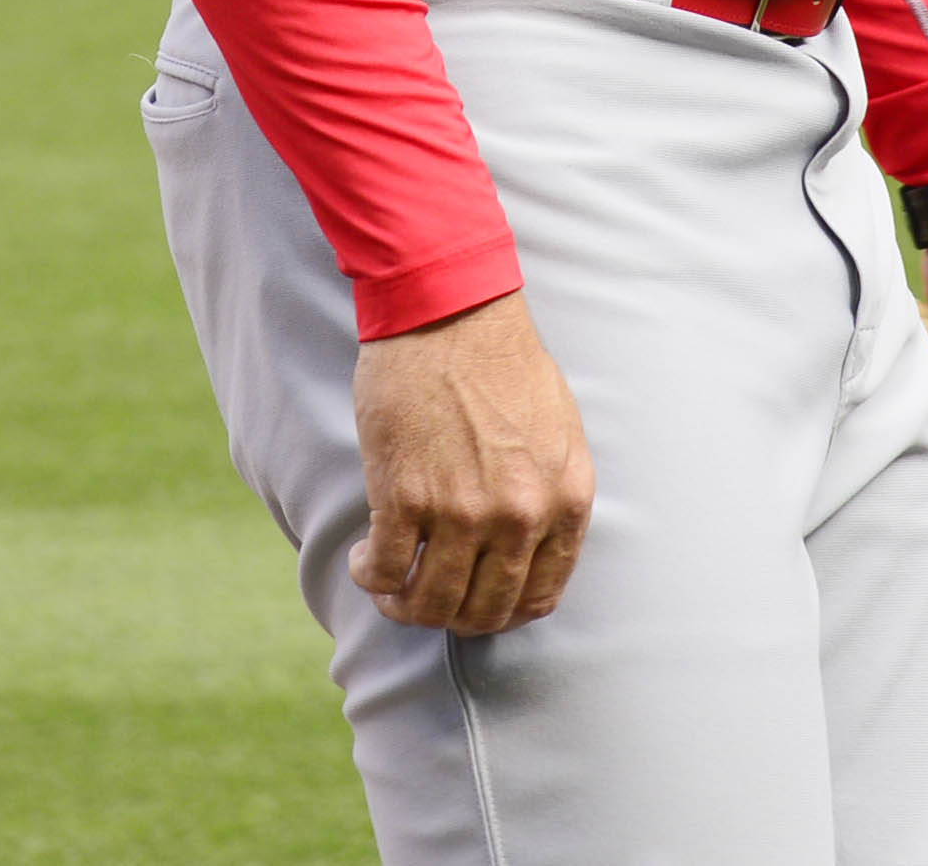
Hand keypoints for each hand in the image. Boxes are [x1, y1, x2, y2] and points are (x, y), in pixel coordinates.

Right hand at [346, 291, 594, 634]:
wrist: (449, 310)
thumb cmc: (501, 360)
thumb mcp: (559, 430)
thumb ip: (552, 492)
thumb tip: (532, 541)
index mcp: (565, 500)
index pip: (538, 597)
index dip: (502, 613)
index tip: (477, 604)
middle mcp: (519, 516)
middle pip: (484, 611)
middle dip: (453, 617)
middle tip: (428, 601)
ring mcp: (462, 511)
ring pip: (432, 602)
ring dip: (405, 607)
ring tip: (390, 589)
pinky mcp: (404, 496)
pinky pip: (385, 570)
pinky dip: (370, 578)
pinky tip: (362, 562)